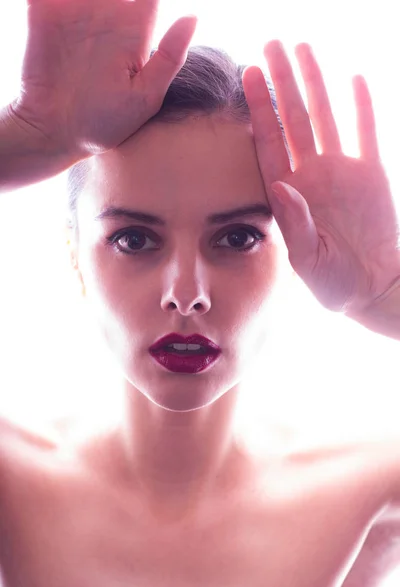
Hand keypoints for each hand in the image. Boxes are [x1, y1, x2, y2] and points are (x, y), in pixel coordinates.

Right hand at [9, 0, 196, 156]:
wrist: (56, 134)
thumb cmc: (106, 123)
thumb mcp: (145, 97)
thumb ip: (170, 58)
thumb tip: (193, 16)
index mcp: (135, 32)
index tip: (139, 14)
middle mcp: (107, 16)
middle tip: (110, 15)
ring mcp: (75, 12)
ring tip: (85, 2)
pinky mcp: (43, 14)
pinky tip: (58, 1)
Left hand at [243, 41, 399, 314]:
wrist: (372, 287)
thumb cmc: (333, 283)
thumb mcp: (307, 259)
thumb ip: (294, 221)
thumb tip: (279, 183)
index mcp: (289, 194)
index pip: (269, 143)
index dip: (259, 108)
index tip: (247, 74)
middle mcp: (309, 176)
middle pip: (291, 119)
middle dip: (281, 83)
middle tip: (271, 46)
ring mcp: (339, 171)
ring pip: (323, 117)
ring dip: (314, 84)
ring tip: (303, 49)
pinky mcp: (369, 173)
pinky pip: (364, 132)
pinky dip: (361, 107)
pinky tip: (353, 79)